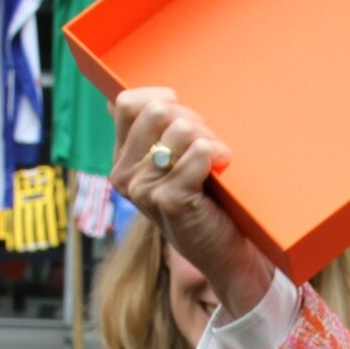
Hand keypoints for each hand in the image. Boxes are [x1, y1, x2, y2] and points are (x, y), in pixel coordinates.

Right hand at [110, 87, 274, 314]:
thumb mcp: (177, 165)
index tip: (186, 118)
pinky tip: (221, 170)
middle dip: (193, 119)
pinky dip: (215, 156)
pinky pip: (197, 154)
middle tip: (208, 145)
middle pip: (156, 111)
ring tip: (217, 162)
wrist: (227, 253)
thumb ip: (163, 134)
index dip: (162, 99)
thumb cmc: (207, 203)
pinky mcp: (168, 201)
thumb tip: (158, 95)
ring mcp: (143, 189)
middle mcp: (124, 175)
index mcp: (122, 160)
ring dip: (209, 140)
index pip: (126, 103)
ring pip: (181, 130)